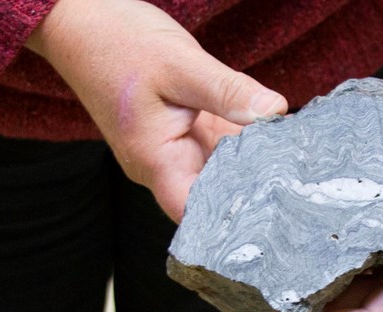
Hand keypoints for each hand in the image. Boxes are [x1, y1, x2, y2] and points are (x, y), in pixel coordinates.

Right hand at [26, 0, 286, 221]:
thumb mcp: (181, 64)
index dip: (230, 220)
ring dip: (251, 164)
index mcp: (155, 158)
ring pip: (218, 169)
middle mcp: (162, 162)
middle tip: (298, 186)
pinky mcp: (180, 130)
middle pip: (213, 194)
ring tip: (294, 164)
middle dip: (252, 190)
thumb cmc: (118, 42)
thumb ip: (228, 92)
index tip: (273, 213)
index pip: (194, 212)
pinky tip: (274, 137)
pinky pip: (215, 145)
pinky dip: (242, 142)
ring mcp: (171, 147)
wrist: (85, 21)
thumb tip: (275, 112)